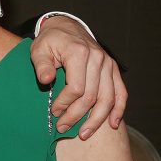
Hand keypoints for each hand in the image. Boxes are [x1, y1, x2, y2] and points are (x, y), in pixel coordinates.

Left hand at [30, 16, 126, 137]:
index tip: (54, 112)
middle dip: (77, 116)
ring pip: (108, 98)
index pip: (76, 88)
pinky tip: (113, 124)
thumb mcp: (39, 49)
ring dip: (97, 119)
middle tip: (63, 127)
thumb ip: (41, 65)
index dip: (65, 104)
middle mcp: (98, 58)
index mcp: (79, 53)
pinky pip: (121, 92)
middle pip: (92, 96)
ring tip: (84, 133)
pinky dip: (118, 109)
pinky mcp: (113, 69)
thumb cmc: (50, 41)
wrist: (66, 27)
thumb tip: (46, 81)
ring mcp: (108, 64)